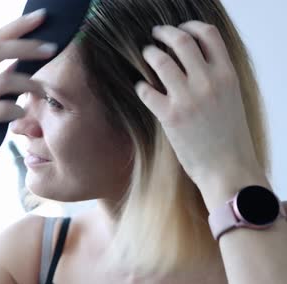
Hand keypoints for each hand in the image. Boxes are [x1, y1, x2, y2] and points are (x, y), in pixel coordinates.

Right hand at [0, 9, 56, 174]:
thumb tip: (24, 59)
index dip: (17, 26)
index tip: (41, 16)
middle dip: (27, 46)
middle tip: (52, 47)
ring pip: (3, 81)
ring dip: (29, 83)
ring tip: (43, 90)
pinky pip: (2, 109)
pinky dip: (17, 109)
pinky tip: (21, 112)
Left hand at [134, 21, 260, 185]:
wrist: (228, 168)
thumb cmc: (229, 136)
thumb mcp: (230, 98)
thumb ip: (215, 76)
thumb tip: (191, 60)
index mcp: (227, 75)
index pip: (208, 34)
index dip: (189, 26)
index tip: (178, 28)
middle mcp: (208, 82)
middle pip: (181, 40)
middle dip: (163, 33)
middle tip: (154, 36)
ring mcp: (188, 98)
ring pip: (160, 60)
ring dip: (149, 54)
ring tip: (146, 56)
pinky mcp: (170, 116)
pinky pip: (146, 90)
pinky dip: (140, 85)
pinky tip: (141, 88)